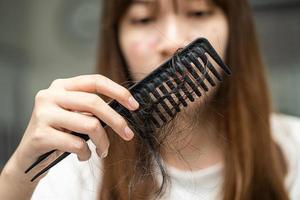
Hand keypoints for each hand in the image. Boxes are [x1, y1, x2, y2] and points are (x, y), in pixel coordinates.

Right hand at [1, 74, 138, 184]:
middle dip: (117, 121)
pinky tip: (83, 156)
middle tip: (128, 135)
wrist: (30, 156)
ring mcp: (44, 114)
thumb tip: (124, 108)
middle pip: (95, 103)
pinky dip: (87, 154)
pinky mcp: (40, 134)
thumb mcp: (74, 115)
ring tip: (102, 151)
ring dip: (103, 143)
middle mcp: (50, 95)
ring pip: (90, 124)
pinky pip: (77, 144)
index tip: (134, 105)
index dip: (118, 91)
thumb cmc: (59, 133)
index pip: (95, 81)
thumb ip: (91, 108)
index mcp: (61, 86)